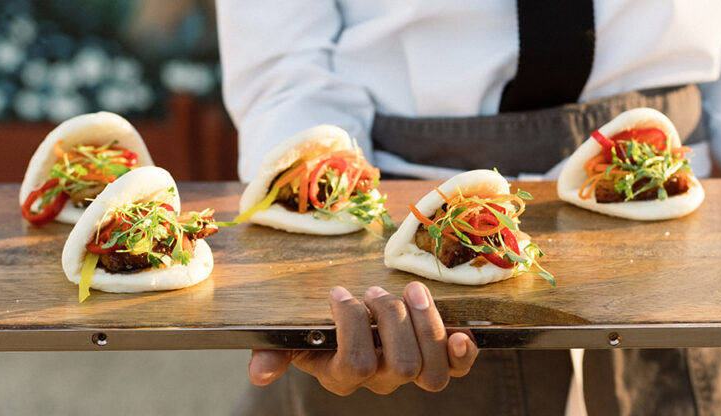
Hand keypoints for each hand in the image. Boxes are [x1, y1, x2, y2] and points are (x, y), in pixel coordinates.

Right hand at [247, 282, 478, 394]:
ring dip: (426, 327)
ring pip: (431, 372)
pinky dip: (462, 354)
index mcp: (342, 375)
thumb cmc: (322, 324)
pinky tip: (461, 334)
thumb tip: (258, 374)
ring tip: (411, 291)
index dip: (353, 326)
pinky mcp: (440, 361)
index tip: (340, 293)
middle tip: (376, 292)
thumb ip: (275, 351)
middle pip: (401, 366)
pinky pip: (457, 370)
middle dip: (393, 320)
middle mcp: (380, 379)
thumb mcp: (294, 335)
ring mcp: (411, 372)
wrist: (357, 316)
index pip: (354, 364)